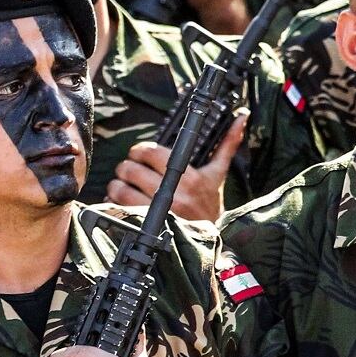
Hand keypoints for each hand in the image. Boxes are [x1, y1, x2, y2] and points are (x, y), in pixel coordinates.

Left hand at [106, 111, 245, 221]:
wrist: (212, 239)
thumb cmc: (210, 204)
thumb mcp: (218, 173)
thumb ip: (227, 144)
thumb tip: (241, 117)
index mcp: (188, 176)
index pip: (151, 152)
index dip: (139, 151)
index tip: (138, 154)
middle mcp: (174, 192)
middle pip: (132, 169)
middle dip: (125, 167)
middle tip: (128, 169)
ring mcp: (159, 211)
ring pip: (121, 189)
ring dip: (116, 185)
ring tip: (122, 185)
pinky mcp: (148, 226)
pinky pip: (120, 209)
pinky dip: (114, 203)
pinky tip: (120, 201)